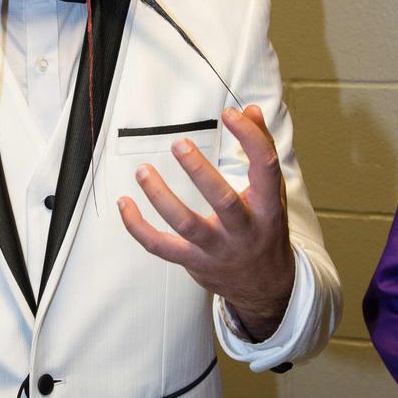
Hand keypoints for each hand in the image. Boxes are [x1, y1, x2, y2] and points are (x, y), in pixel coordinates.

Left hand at [117, 105, 294, 340]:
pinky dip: (138, 227)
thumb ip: (260, 150)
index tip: (229, 114)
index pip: (265, 167)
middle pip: (224, 201)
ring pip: (187, 225)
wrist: (266, 287)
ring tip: (142, 171)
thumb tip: (248, 110)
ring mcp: (217, 249)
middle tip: (179, 144)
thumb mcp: (273, 192)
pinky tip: (124, 203)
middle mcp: (245, 230)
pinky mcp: (193, 262)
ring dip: (161, 197)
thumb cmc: (265, 229)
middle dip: (200, 173)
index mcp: (269, 206)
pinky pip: (160, 246)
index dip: (249, 138)